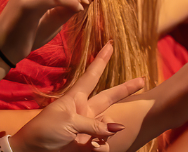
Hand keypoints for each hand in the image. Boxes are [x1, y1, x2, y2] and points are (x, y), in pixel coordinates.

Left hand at [12, 44, 146, 151]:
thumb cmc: (44, 130)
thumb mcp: (68, 121)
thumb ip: (94, 124)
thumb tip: (117, 128)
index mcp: (75, 98)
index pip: (92, 76)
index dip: (101, 61)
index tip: (109, 45)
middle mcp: (84, 111)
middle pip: (109, 97)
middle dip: (126, 89)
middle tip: (143, 80)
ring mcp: (87, 128)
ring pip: (109, 126)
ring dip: (106, 131)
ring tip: (92, 140)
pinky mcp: (87, 144)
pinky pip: (104, 144)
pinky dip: (101, 146)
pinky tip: (90, 147)